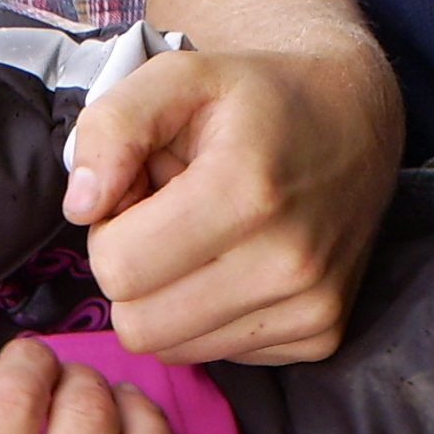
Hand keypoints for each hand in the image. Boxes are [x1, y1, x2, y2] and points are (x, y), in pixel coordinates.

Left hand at [67, 46, 398, 365]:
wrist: (353, 122)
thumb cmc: (253, 100)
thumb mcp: (176, 77)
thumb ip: (111, 127)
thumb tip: (81, 207)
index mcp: (247, 191)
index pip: (117, 270)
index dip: (111, 232)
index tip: (141, 196)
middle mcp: (288, 261)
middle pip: (139, 325)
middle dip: (133, 274)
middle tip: (165, 223)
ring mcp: (310, 307)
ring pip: (173, 349)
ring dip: (168, 299)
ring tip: (200, 240)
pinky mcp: (321, 336)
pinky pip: (219, 356)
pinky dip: (210, 318)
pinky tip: (235, 265)